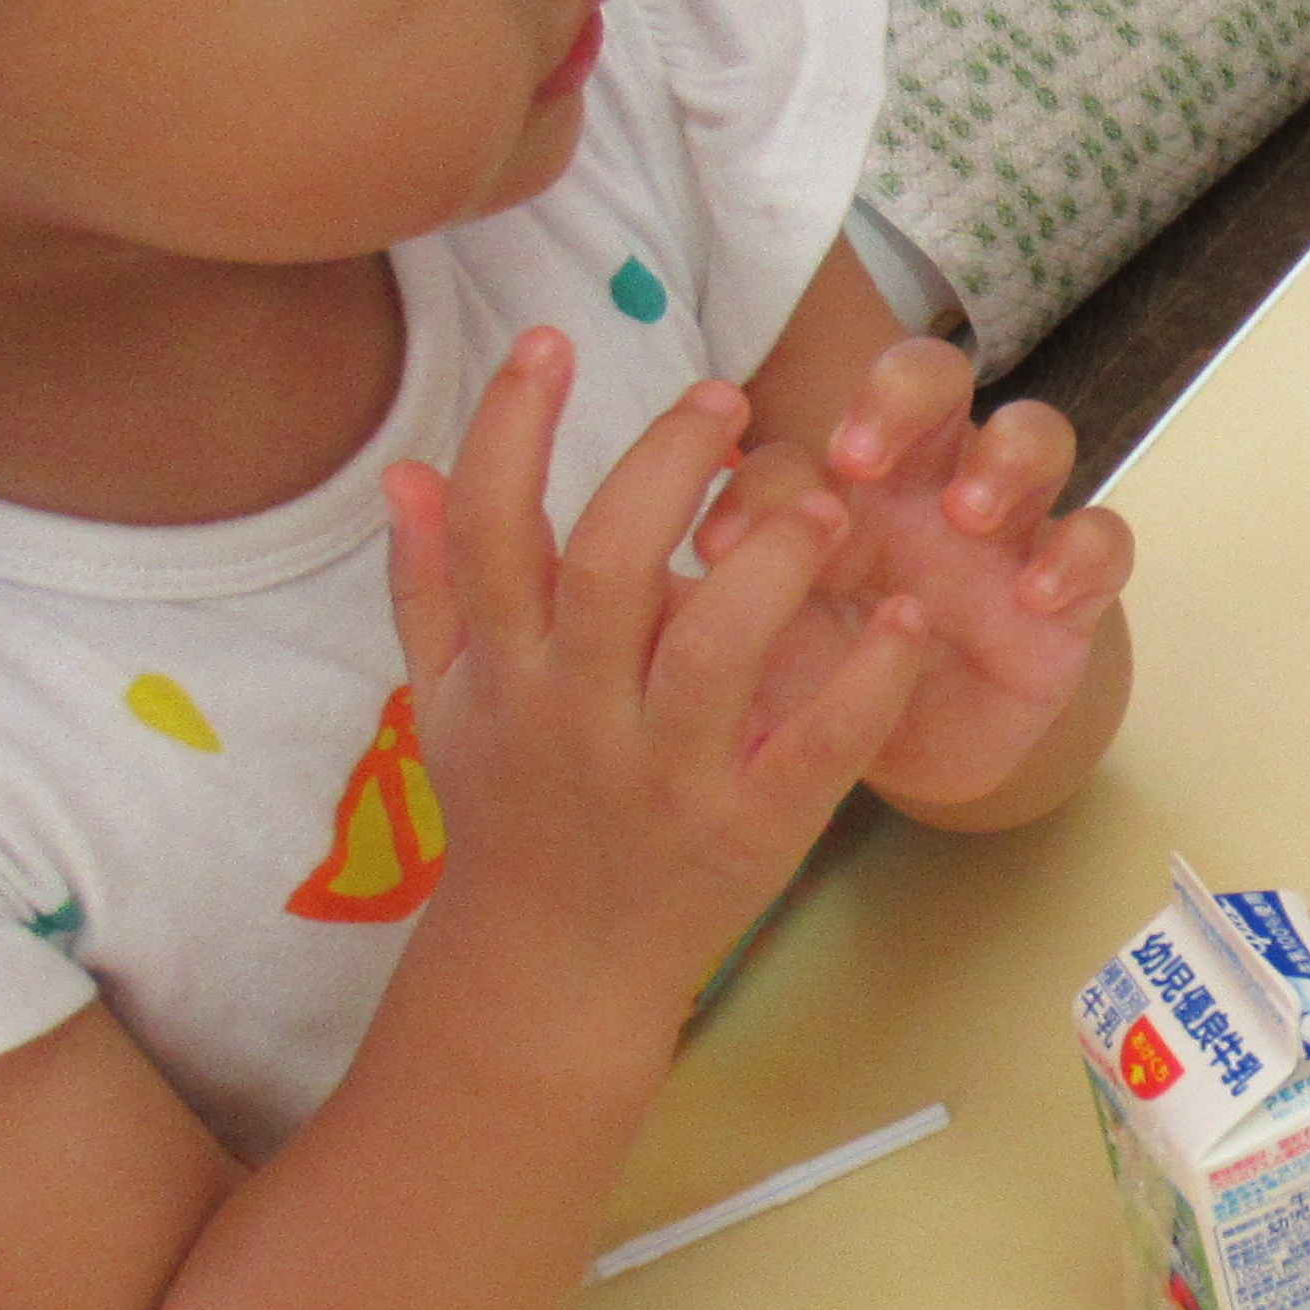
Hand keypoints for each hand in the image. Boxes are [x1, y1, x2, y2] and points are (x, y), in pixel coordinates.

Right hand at [380, 330, 931, 993]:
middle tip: (727, 400)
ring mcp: (666, 776)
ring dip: (771, 564)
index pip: (494, 528)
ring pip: (713, 650)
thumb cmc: (507, 814)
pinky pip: (817, 746)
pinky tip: (904, 620)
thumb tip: (406, 468)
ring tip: (823, 503)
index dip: (511, 427)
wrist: (551, 970)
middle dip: (665, 470)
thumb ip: (429, 584)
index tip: (553, 339)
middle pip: (611, 568)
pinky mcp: (751, 830)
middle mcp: (577, 715)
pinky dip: (866, 682)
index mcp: (504, 672)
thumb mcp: (444, 703)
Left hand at [701, 334, 1133, 812]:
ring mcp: (1011, 527)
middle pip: (933, 377)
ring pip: (1037, 433)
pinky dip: (1078, 553)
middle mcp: (928, 481)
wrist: (909, 756)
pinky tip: (1036, 595)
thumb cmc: (825, 673)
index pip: (800, 433)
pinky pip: (1103, 539)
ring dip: (1001, 459)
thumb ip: (726, 585)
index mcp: (841, 483)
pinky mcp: (1074, 588)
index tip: (718, 549)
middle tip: (856, 461)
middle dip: (898, 396)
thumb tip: (670, 546)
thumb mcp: (761, 637)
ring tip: (965, 517)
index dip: (764, 469)